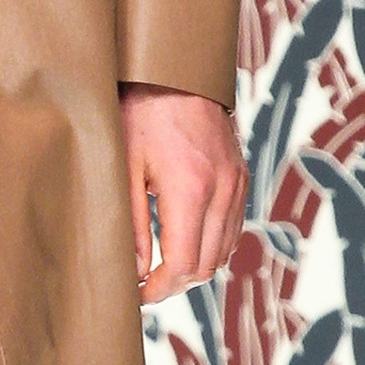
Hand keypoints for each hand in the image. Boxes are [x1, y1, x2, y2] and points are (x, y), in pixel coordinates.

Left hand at [119, 82, 245, 301]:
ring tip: (159, 264)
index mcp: (191, 190)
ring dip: (194, 265)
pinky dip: (210, 243)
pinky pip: (232, 228)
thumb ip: (130, 223)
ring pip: (223, 251)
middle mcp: (223, 191)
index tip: (137, 293)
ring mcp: (236, 183)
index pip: (184, 265)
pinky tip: (183, 238)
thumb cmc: (140, 113)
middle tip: (143, 283)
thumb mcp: (125, 168)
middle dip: (174, 282)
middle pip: (206, 265)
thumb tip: (135, 270)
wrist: (175, 71)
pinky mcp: (240, 176)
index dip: (159, 289)